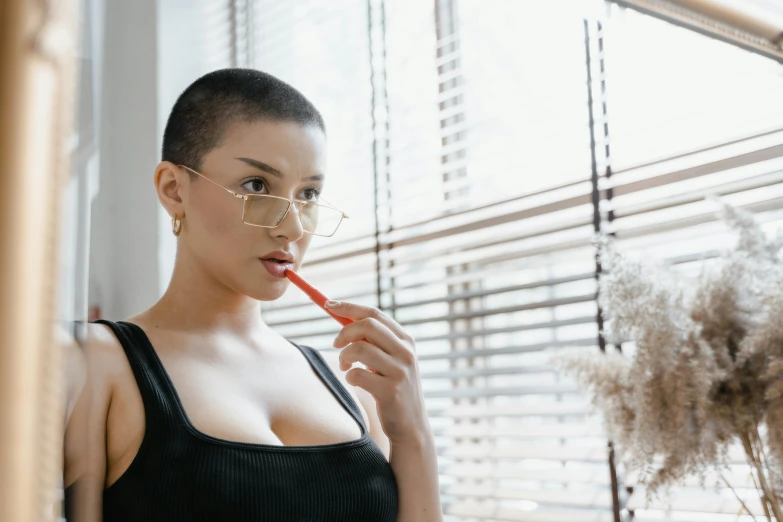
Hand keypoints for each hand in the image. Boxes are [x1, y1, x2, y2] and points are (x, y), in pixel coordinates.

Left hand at [325, 300, 430, 445]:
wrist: (411, 425)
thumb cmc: (393, 388)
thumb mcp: (390, 360)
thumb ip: (374, 341)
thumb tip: (344, 318)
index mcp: (406, 340)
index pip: (374, 314)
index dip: (349, 307)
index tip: (328, 304)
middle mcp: (406, 352)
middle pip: (367, 325)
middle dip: (344, 332)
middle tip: (335, 345)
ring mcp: (400, 371)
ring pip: (359, 348)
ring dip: (344, 357)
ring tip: (345, 367)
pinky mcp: (391, 390)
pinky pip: (357, 374)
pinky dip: (349, 376)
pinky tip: (355, 382)